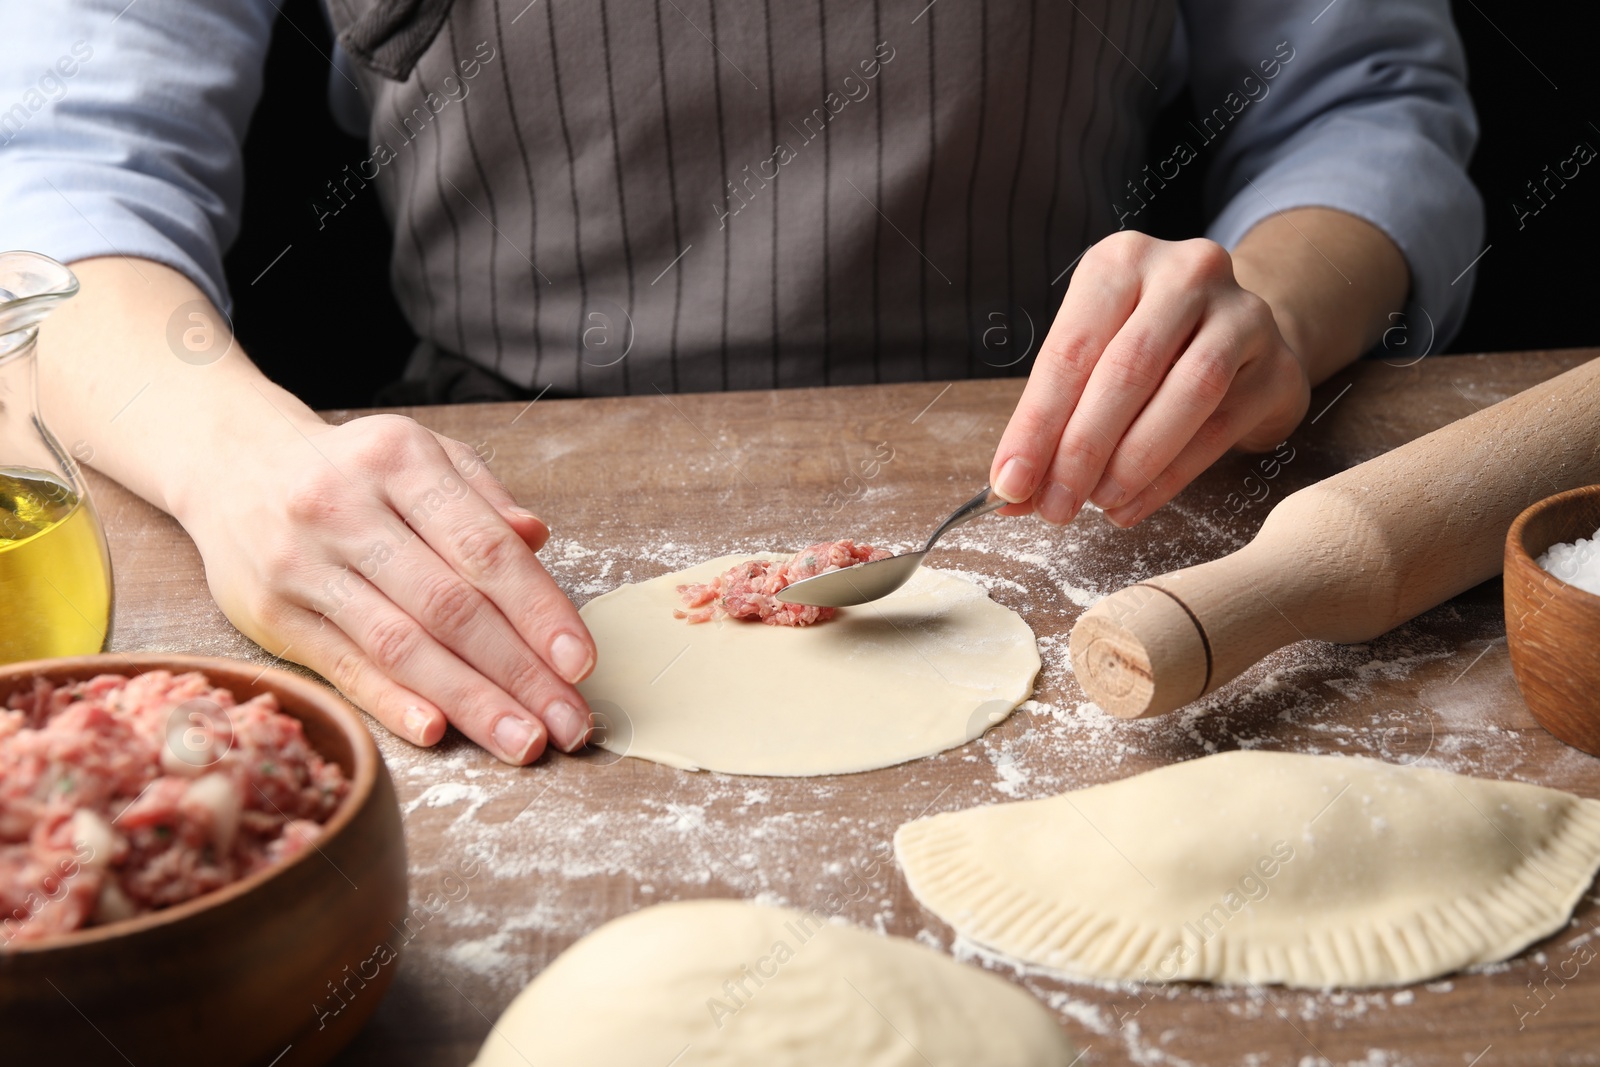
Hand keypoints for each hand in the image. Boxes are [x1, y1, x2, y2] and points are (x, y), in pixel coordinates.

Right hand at [176, 413, 594, 764]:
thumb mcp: (422, 454)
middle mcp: (347, 509)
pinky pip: (342, 666)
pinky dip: (392, 702)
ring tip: (523, 741)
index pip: (484, 548)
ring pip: (400, 644)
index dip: (538, 610)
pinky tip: (438, 733)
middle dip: (519, 673)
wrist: (228, 464)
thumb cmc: (351, 468)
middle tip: (568, 724)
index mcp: (400, 461)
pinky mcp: (270, 613)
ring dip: (470, 702)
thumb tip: (538, 540)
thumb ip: (483, 499)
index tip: (580, 663)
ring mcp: (303, 564)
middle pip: (449, 605)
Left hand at [989, 232, 1310, 526]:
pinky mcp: (1277, 365)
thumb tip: (1011, 493)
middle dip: (1081, 450)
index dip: (1036, 424)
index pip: (1071, 349)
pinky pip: (1219, 428)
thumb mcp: (1092, 359)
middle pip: (1126, 369)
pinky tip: (1133, 504)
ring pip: (1186, 394)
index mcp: (1122, 261)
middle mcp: (1186, 273)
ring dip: (1132, 462)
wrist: (1239, 334)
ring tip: (1097, 504)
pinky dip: (1169, 476)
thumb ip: (1052, 420)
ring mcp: (1242, 314)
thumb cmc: (1147, 347)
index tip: (1009, 482)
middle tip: (1053, 507)